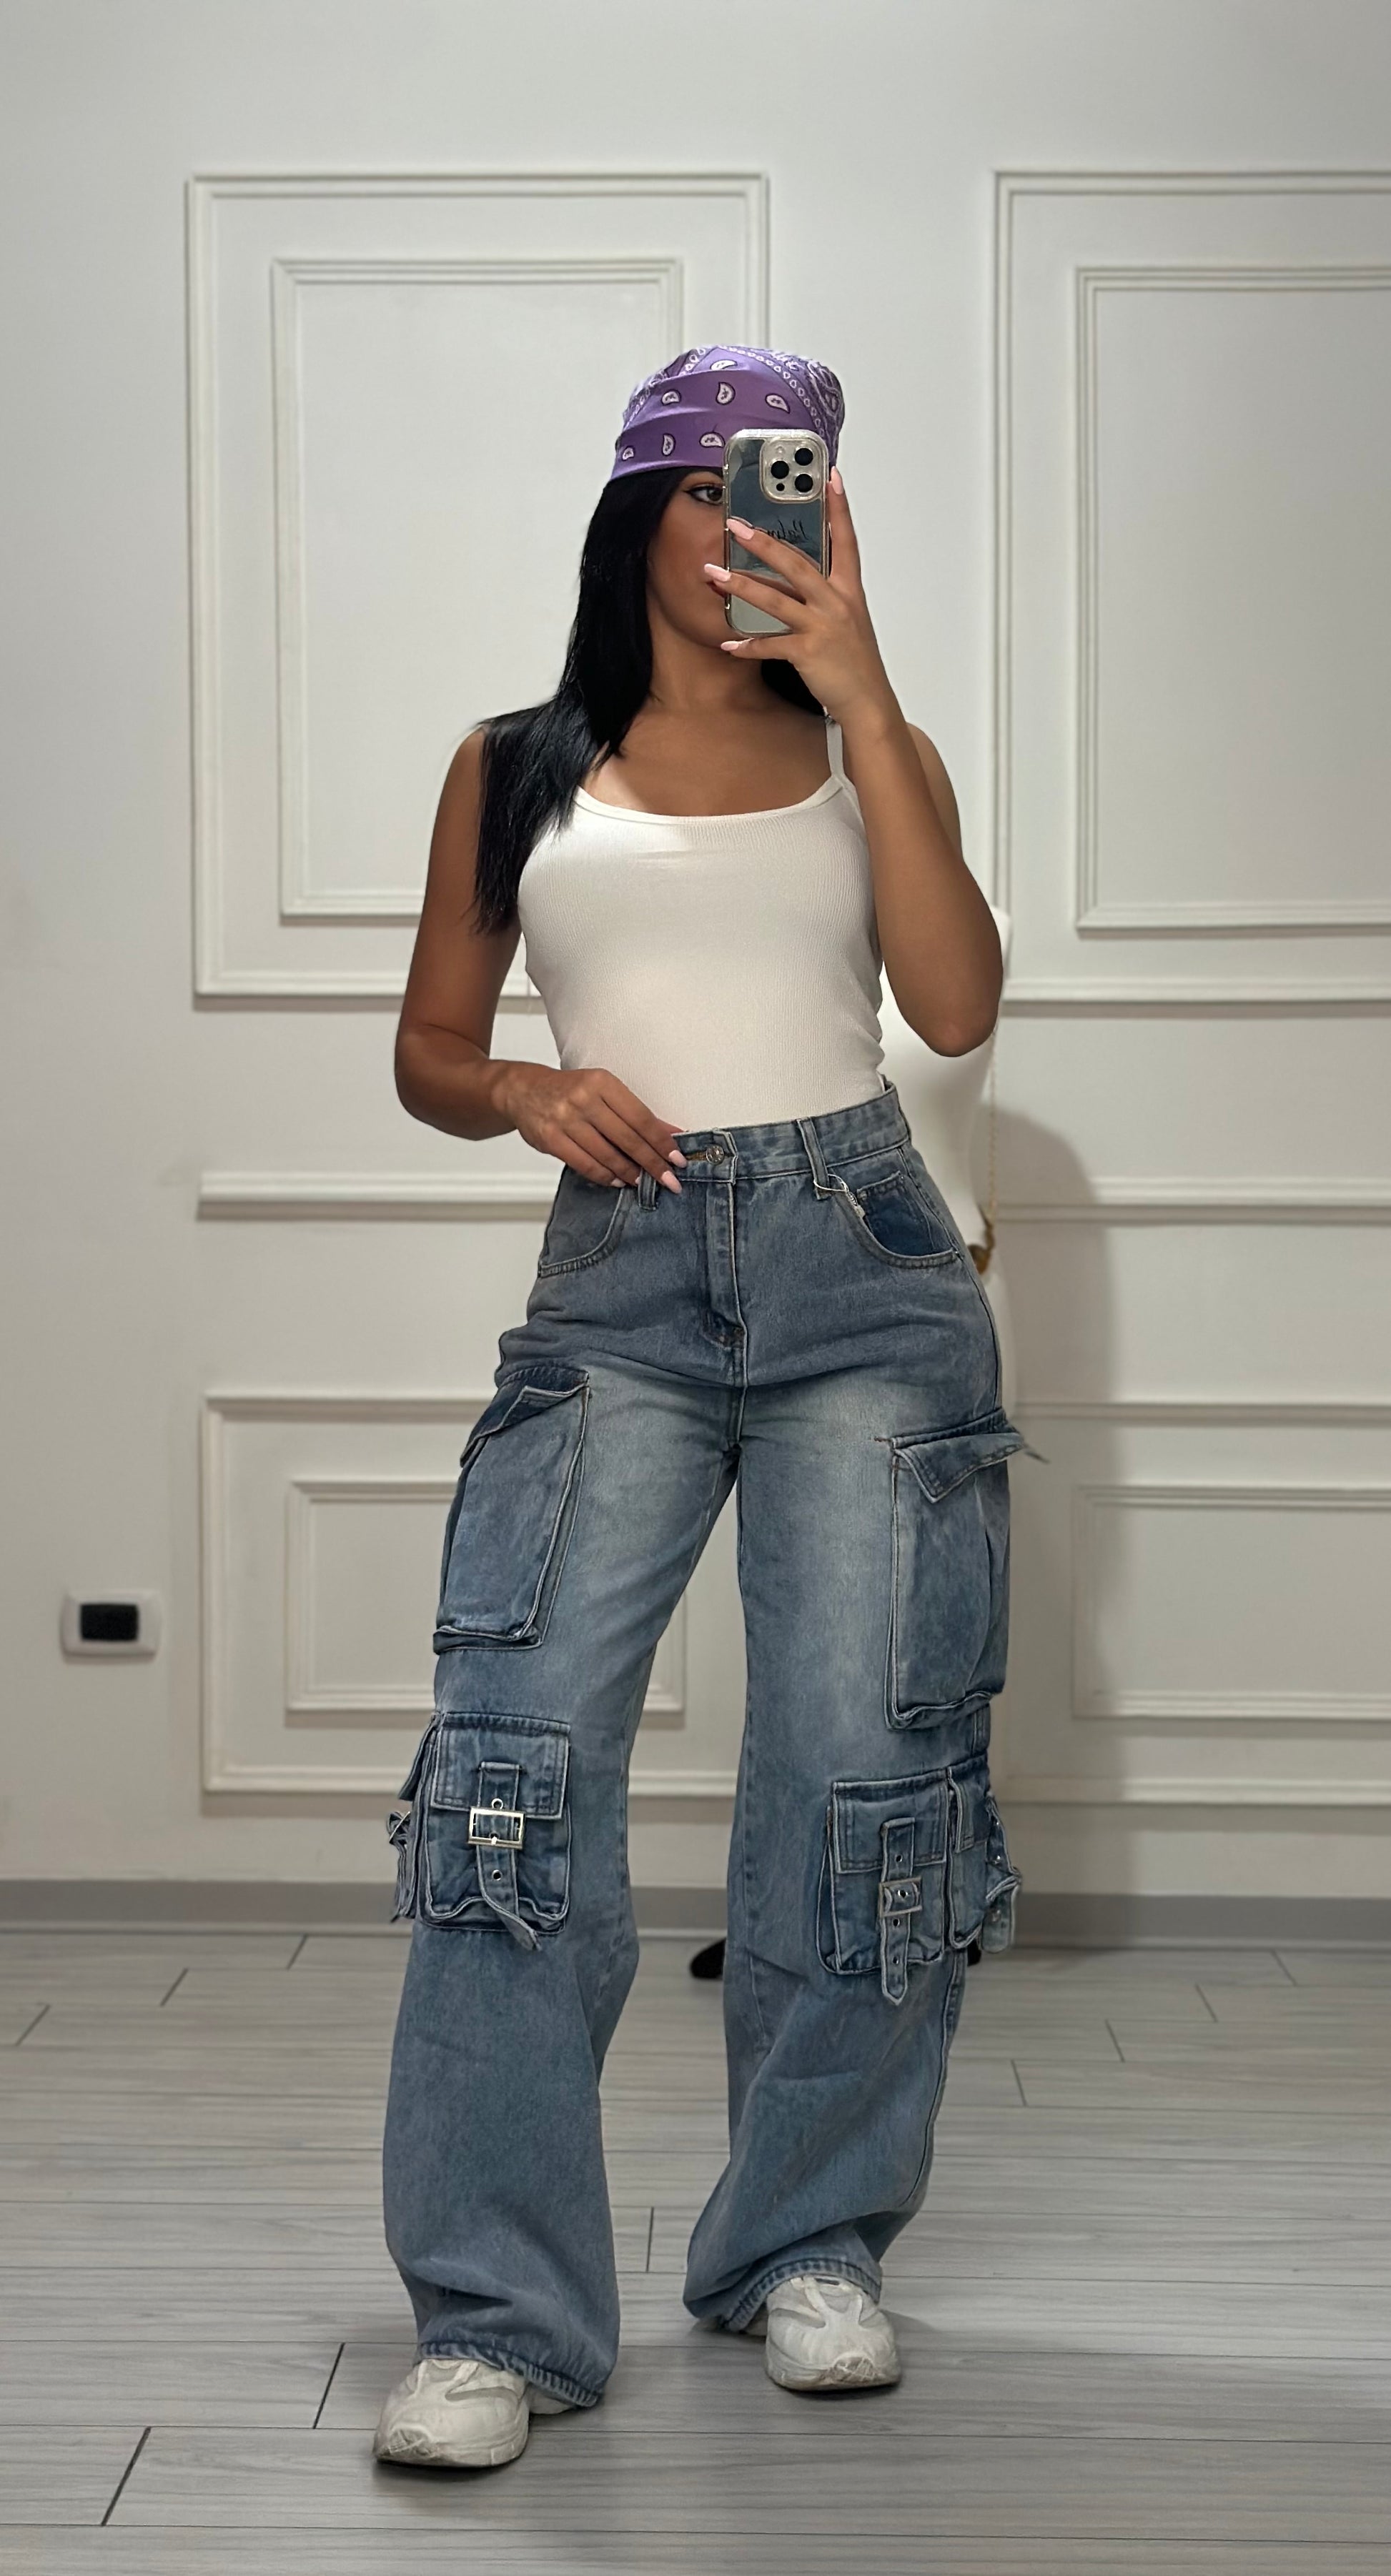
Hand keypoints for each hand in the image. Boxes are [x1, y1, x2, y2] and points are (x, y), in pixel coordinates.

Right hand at [498, 1063, 685, 1191]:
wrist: (523, 1090)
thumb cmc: (570, 1090)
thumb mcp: (603, 1090)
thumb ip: (634, 1112)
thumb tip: (669, 1134)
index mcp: (602, 1082)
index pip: (640, 1117)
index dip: (662, 1141)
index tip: (678, 1159)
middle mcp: (583, 1099)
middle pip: (627, 1138)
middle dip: (652, 1163)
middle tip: (670, 1180)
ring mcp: (565, 1120)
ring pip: (607, 1155)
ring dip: (629, 1173)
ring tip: (644, 1182)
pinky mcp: (550, 1139)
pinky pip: (585, 1164)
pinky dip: (605, 1176)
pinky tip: (617, 1181)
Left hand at [703, 466, 896, 726]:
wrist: (868, 702)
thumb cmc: (855, 661)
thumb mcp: (848, 620)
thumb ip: (825, 594)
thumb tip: (795, 577)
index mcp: (848, 591)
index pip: (845, 540)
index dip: (839, 508)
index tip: (831, 477)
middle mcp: (837, 603)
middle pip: (797, 564)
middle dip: (763, 543)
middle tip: (735, 526)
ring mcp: (823, 627)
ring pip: (777, 599)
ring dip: (741, 586)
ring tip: (714, 575)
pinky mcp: (809, 653)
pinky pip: (771, 646)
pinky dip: (747, 646)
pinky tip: (728, 644)